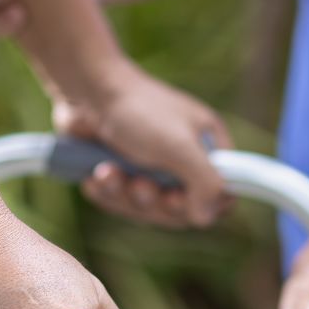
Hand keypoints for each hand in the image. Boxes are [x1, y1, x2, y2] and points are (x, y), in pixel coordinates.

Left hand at [56, 63, 233, 226]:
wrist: (87, 90)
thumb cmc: (139, 110)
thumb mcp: (180, 145)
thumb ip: (205, 182)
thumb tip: (206, 218)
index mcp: (206, 148)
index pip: (221, 194)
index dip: (203, 207)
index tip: (178, 199)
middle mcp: (182, 159)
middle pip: (178, 210)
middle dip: (153, 201)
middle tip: (139, 184)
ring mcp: (149, 167)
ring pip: (145, 208)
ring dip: (123, 194)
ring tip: (108, 171)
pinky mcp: (119, 172)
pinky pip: (118, 202)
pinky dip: (105, 191)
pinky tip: (95, 174)